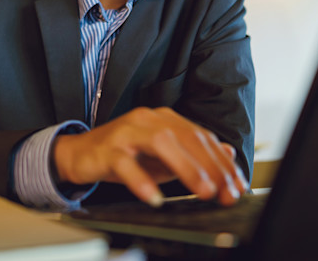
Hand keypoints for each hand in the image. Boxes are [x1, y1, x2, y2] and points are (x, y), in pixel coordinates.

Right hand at [53, 107, 247, 206]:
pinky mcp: (107, 150)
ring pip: (160, 143)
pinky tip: (154, 198)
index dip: (222, 162)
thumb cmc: (124, 154)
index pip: (201, 136)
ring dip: (186, 168)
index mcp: (164, 118)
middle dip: (211, 167)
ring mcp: (127, 132)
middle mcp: (148, 119)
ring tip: (203, 191)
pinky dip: (141, 181)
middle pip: (186, 137)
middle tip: (226, 192)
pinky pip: (125, 164)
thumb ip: (192, 154)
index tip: (238, 185)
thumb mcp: (163, 156)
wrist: (80, 153)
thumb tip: (227, 153)